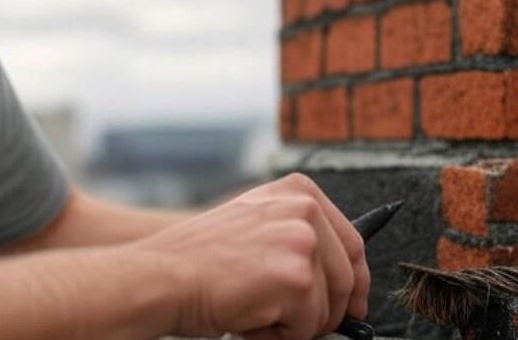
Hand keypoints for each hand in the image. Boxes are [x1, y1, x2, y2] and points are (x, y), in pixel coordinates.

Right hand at [134, 173, 369, 339]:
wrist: (163, 275)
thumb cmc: (200, 258)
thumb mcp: (258, 225)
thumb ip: (300, 239)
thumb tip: (345, 283)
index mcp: (299, 191)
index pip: (352, 241)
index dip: (354, 281)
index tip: (352, 304)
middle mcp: (305, 208)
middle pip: (348, 278)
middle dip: (327, 311)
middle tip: (290, 320)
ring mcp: (302, 241)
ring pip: (330, 307)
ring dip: (296, 324)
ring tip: (256, 308)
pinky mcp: (297, 278)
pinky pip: (309, 327)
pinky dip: (280, 336)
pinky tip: (250, 315)